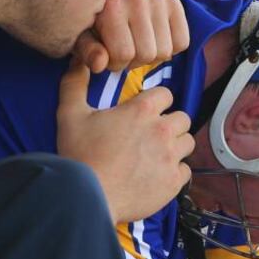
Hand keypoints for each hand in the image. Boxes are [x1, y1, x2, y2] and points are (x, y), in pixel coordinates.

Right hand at [56, 60, 193, 222]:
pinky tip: (157, 174)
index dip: (156, 101)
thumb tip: (78, 61)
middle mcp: (162, 130)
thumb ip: (74, 83)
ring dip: (175, 145)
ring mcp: (170, 157)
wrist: (88, 197)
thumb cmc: (80, 155)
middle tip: (151, 133)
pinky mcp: (173, 182)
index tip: (145, 111)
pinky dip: (175, 172)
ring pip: (187, 142)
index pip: (166, 94)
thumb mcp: (70, 114)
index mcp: (142, 110)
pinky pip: (186, 171)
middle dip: (169, 122)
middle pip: (182, 117)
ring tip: (157, 153)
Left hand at [73, 0, 188, 72]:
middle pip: (147, 54)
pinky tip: (153, 38)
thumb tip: (100, 63)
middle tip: (124, 48)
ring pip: (165, 51)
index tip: (108, 53)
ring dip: (151, 55)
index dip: (116, 63)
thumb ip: (88, 51)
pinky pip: (182, 42)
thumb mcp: (83, 37)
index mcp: (112, 6)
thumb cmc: (95, 21)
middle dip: (134, 60)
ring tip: (137, 42)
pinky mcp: (174, 1)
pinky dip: (169, 47)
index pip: (124, 54)